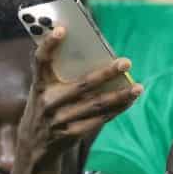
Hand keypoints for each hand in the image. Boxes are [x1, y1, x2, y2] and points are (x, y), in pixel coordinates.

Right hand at [18, 26, 142, 166]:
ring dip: (119, 96)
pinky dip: (116, 110)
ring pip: (95, 105)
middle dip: (106, 74)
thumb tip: (99, 58)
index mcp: (39, 84)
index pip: (40, 60)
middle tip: (125, 62)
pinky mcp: (70, 134)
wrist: (34, 144)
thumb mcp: (45, 89)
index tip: (63, 29)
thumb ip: (62, 73)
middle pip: (81, 85)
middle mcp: (48, 101)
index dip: (49, 44)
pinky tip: (129, 101)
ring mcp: (59, 120)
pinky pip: (98, 120)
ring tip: (138, 87)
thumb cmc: (47, 105)